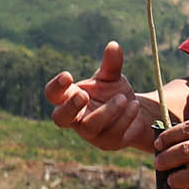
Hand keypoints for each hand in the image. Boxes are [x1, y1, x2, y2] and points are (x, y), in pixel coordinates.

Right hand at [45, 41, 160, 152]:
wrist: (135, 113)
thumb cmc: (115, 92)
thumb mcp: (113, 77)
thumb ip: (112, 64)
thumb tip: (114, 45)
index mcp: (70, 98)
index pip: (53, 95)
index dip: (56, 87)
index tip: (68, 75)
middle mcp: (76, 118)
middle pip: (60, 118)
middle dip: (70, 107)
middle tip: (83, 95)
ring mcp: (90, 133)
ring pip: (90, 126)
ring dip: (107, 111)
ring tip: (123, 98)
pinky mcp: (108, 143)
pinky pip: (113, 133)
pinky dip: (124, 118)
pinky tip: (134, 106)